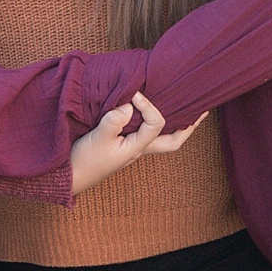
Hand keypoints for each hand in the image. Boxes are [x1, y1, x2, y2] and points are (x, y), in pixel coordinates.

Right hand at [68, 93, 204, 195]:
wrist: (70, 176)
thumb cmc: (85, 160)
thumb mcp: (98, 138)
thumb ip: (114, 120)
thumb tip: (130, 105)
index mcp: (137, 147)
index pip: (157, 123)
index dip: (149, 105)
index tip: (134, 94)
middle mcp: (139, 149)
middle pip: (173, 141)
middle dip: (189, 126)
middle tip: (201, 110)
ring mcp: (131, 148)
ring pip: (161, 138)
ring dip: (174, 124)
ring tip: (182, 108)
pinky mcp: (121, 145)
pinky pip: (145, 133)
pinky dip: (153, 123)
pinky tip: (149, 113)